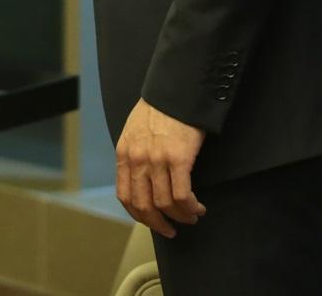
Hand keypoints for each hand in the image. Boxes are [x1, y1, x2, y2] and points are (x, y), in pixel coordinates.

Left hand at [116, 98, 206, 237]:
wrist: (176, 90)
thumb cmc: (159, 109)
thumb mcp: (135, 131)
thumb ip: (135, 155)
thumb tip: (142, 179)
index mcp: (124, 153)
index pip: (125, 196)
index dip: (139, 215)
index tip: (151, 222)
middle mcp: (137, 159)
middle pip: (143, 205)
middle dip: (158, 223)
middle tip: (171, 230)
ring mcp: (157, 160)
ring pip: (164, 203)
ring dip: (180, 216)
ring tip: (191, 217)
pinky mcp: (178, 158)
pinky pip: (182, 195)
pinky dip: (190, 207)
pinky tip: (197, 207)